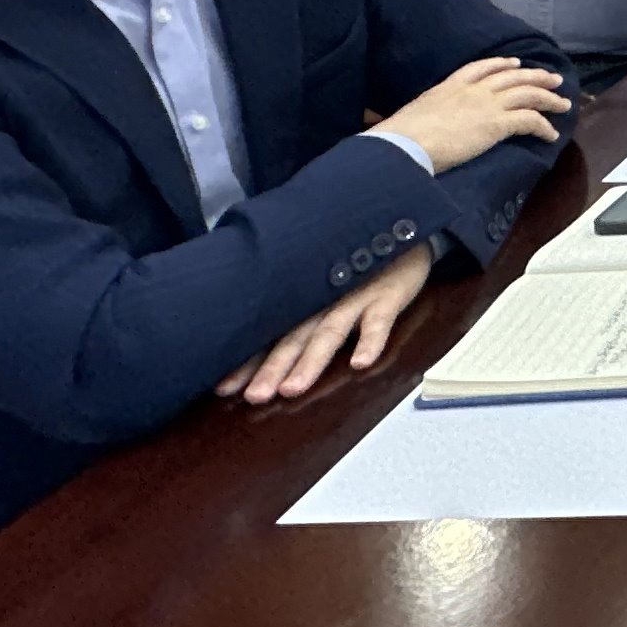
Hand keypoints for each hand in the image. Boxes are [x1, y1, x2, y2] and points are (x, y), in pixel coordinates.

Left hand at [220, 245, 428, 403]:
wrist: (402, 229)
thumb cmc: (359, 263)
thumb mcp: (326, 282)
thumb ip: (301, 311)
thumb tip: (258, 341)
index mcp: (305, 303)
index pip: (271, 337)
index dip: (248, 363)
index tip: (223, 388)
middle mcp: (323, 302)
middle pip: (294, 339)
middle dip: (272, 368)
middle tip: (253, 397)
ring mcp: (355, 299)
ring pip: (328, 333)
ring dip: (310, 361)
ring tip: (292, 389)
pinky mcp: (387, 296)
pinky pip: (379, 321)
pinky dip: (370, 340)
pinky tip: (360, 362)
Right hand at [369, 55, 566, 171]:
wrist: (406, 142)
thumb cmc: (403, 133)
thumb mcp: (416, 113)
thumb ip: (428, 113)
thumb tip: (421, 124)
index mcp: (451, 85)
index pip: (481, 67)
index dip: (502, 64)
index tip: (516, 63)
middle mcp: (474, 90)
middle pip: (513, 76)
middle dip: (536, 76)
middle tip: (554, 78)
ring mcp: (487, 104)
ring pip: (528, 94)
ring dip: (549, 98)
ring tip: (563, 103)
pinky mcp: (497, 124)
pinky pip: (529, 120)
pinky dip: (544, 126)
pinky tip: (551, 134)